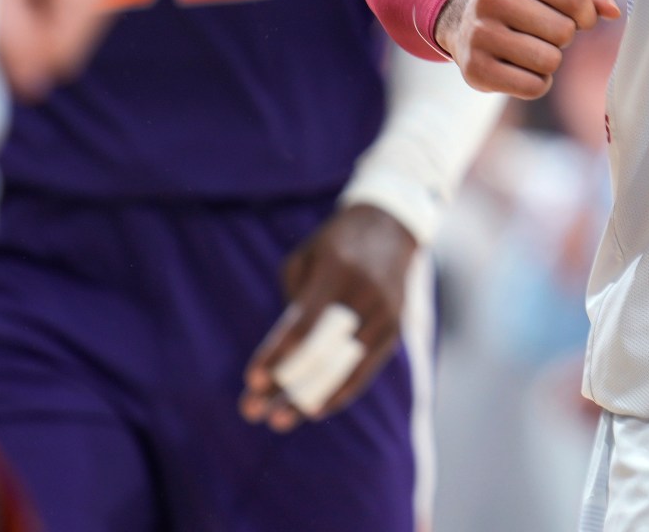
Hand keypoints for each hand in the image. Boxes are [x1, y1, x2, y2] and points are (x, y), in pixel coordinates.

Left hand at [241, 205, 416, 430]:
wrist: (392, 225)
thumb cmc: (334, 244)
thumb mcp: (305, 258)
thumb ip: (293, 303)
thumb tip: (285, 356)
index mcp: (338, 270)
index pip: (304, 324)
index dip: (277, 355)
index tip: (252, 380)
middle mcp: (366, 293)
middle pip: (323, 352)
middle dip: (287, 386)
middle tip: (253, 412)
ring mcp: (386, 312)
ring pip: (346, 366)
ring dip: (310, 397)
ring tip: (279, 421)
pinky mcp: (396, 326)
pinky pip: (367, 367)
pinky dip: (342, 390)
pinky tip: (316, 409)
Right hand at [438, 0, 620, 98]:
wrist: (468, 23)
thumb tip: (611, 10)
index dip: (586, 14)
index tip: (574, 16)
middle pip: (564, 32)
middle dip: (564, 37)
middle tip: (542, 31)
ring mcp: (479, 34)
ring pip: (549, 61)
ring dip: (550, 60)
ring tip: (530, 47)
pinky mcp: (475, 69)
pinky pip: (533, 87)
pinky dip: (537, 83)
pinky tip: (520, 68)